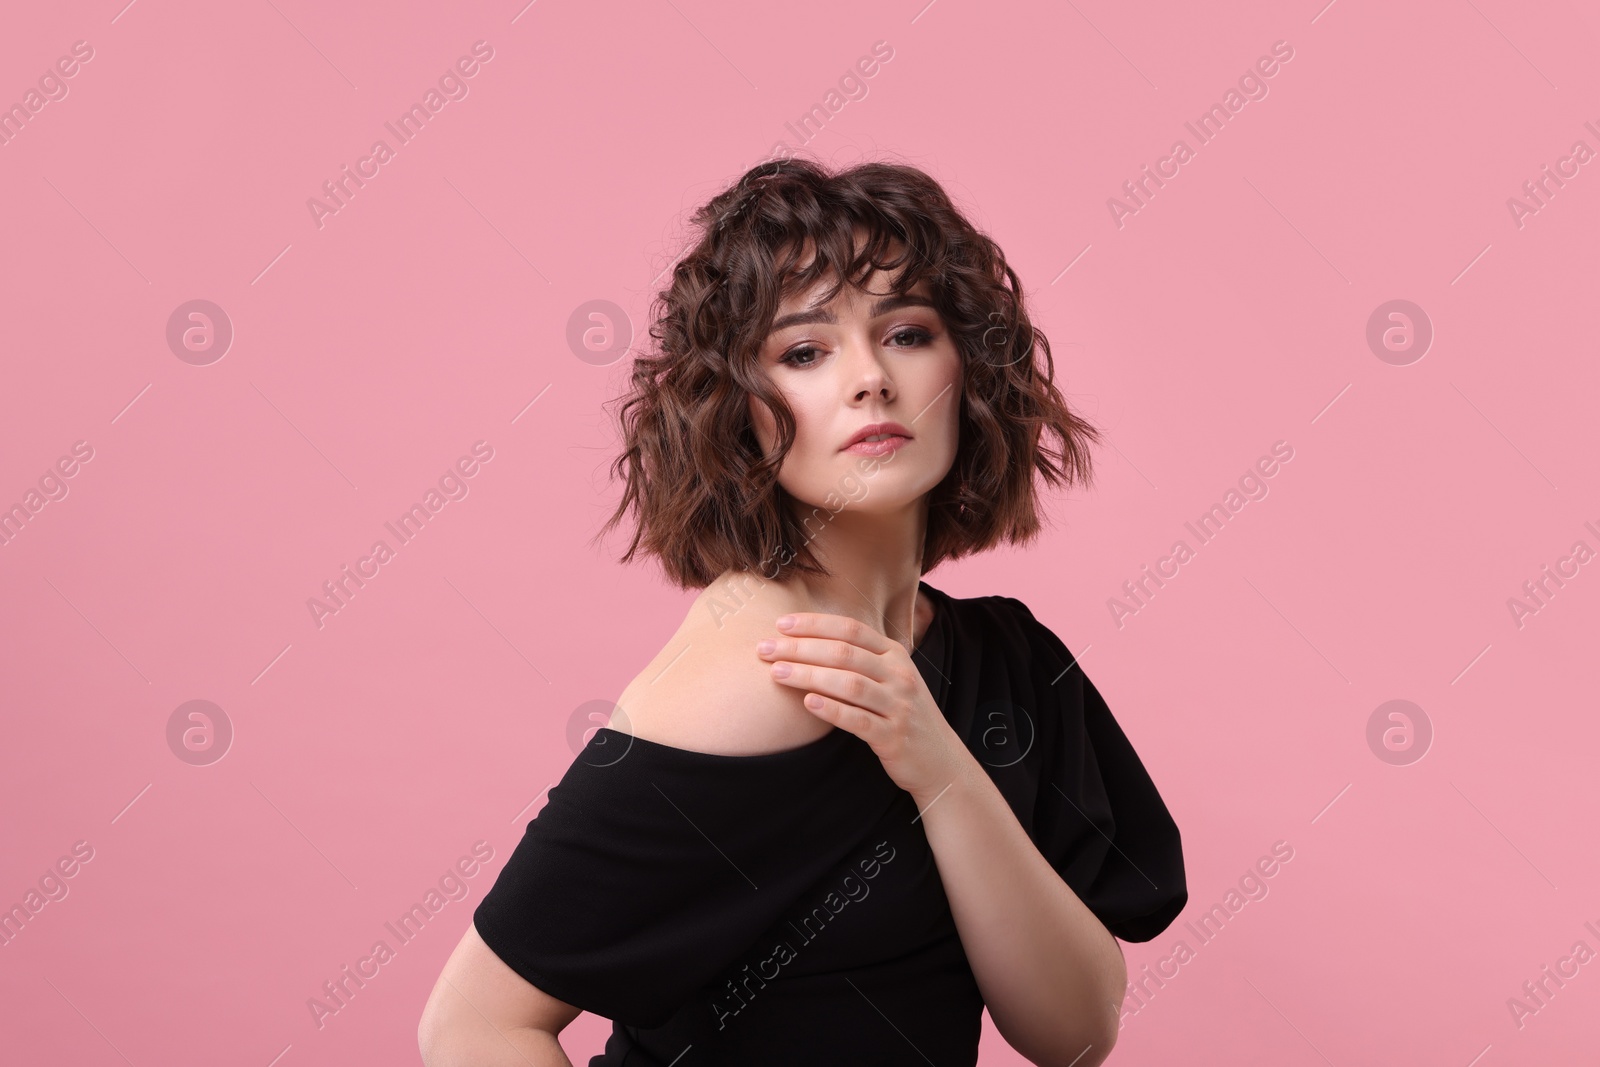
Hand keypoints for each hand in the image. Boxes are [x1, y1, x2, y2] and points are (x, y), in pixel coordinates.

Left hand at [756, 612, 968, 805]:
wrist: (939, 760)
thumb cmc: (902, 714)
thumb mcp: (890, 678)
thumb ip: (860, 659)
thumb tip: (808, 641)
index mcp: (895, 654)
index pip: (851, 629)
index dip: (814, 624)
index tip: (781, 624)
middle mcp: (899, 675)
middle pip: (844, 653)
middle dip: (800, 648)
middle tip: (766, 649)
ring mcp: (898, 706)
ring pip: (849, 683)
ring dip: (809, 676)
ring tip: (777, 674)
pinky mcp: (893, 736)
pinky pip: (858, 720)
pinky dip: (831, 709)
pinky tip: (807, 703)